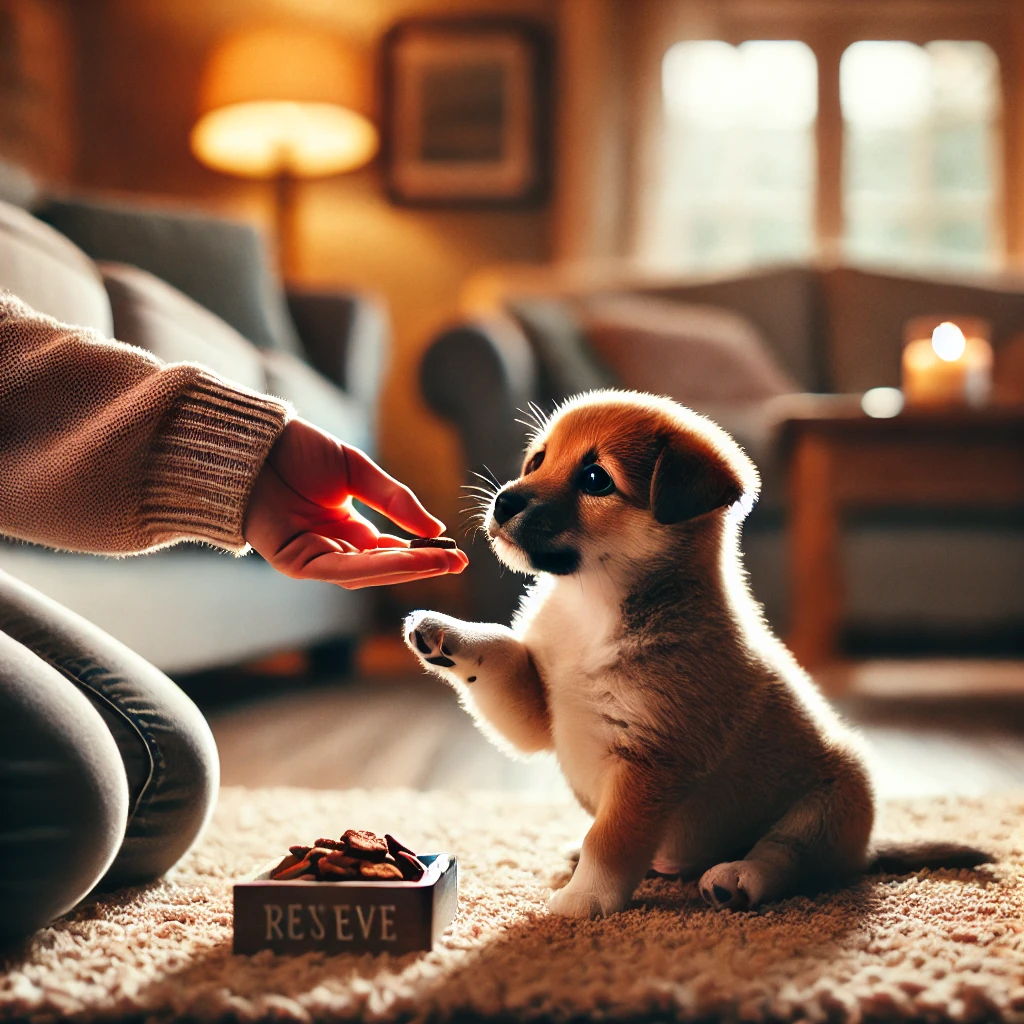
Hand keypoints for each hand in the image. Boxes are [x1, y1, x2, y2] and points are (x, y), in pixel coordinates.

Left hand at [243, 419, 467, 588]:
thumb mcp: (357, 471)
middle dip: (421, 565)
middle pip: (382, 567)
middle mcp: (331, 547)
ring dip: (405, 568)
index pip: (389, 550)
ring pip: (366, 573)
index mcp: (345, 527)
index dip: (422, 553)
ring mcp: (313, 557)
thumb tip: (435, 528)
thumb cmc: (296, 450)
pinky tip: (407, 558)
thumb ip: (394, 500)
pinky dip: (378, 566)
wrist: (252, 440)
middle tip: (457, 563)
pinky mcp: (296, 563)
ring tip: (441, 561)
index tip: (456, 554)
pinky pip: (344, 569)